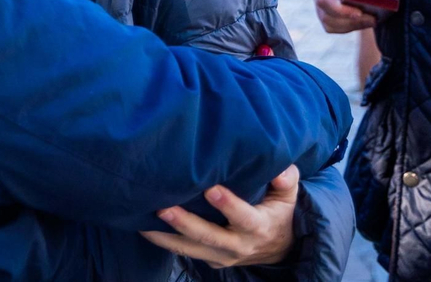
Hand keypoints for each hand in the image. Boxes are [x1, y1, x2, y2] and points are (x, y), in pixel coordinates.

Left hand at [139, 165, 299, 266]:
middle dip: (185, 223)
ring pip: (190, 249)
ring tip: (142, 222)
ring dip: (165, 236)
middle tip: (162, 208)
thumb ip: (286, 181)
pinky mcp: (209, 260)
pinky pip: (185, 252)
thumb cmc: (278, 213)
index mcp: (259, 227)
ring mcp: (221, 256)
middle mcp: (238, 245)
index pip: (243, 217)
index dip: (228, 205)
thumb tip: (281, 169)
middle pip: (209, 236)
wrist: (278, 248)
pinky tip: (143, 227)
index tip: (210, 189)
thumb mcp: (288, 197)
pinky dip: (164, 241)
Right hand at [311, 0, 377, 32]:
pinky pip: (334, 25)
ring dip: (351, 27)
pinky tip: (366, 20)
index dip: (341, 9)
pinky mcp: (329, 8)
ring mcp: (322, 1)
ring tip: (373, 20)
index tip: (361, 12)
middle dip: (351, 21)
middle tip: (374, 18)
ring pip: (330, 24)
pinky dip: (349, 27)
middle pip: (327, 16)